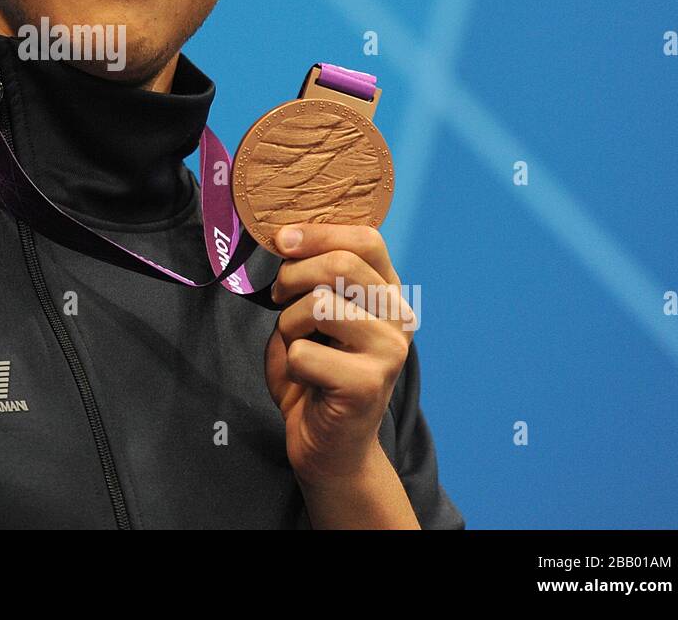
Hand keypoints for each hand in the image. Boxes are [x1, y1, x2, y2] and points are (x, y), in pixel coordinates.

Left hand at [262, 223, 416, 487]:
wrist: (327, 444)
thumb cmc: (316, 372)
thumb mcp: (314, 312)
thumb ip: (313, 276)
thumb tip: (287, 236)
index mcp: (388, 293)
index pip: (366, 239)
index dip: (318, 233)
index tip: (282, 241)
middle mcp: (398, 318)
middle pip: (341, 265)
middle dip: (293, 275)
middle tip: (278, 297)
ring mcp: (389, 352)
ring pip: (319, 305)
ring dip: (289, 324)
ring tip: (296, 344)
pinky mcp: (367, 385)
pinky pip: (303, 351)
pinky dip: (289, 362)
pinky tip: (306, 378)